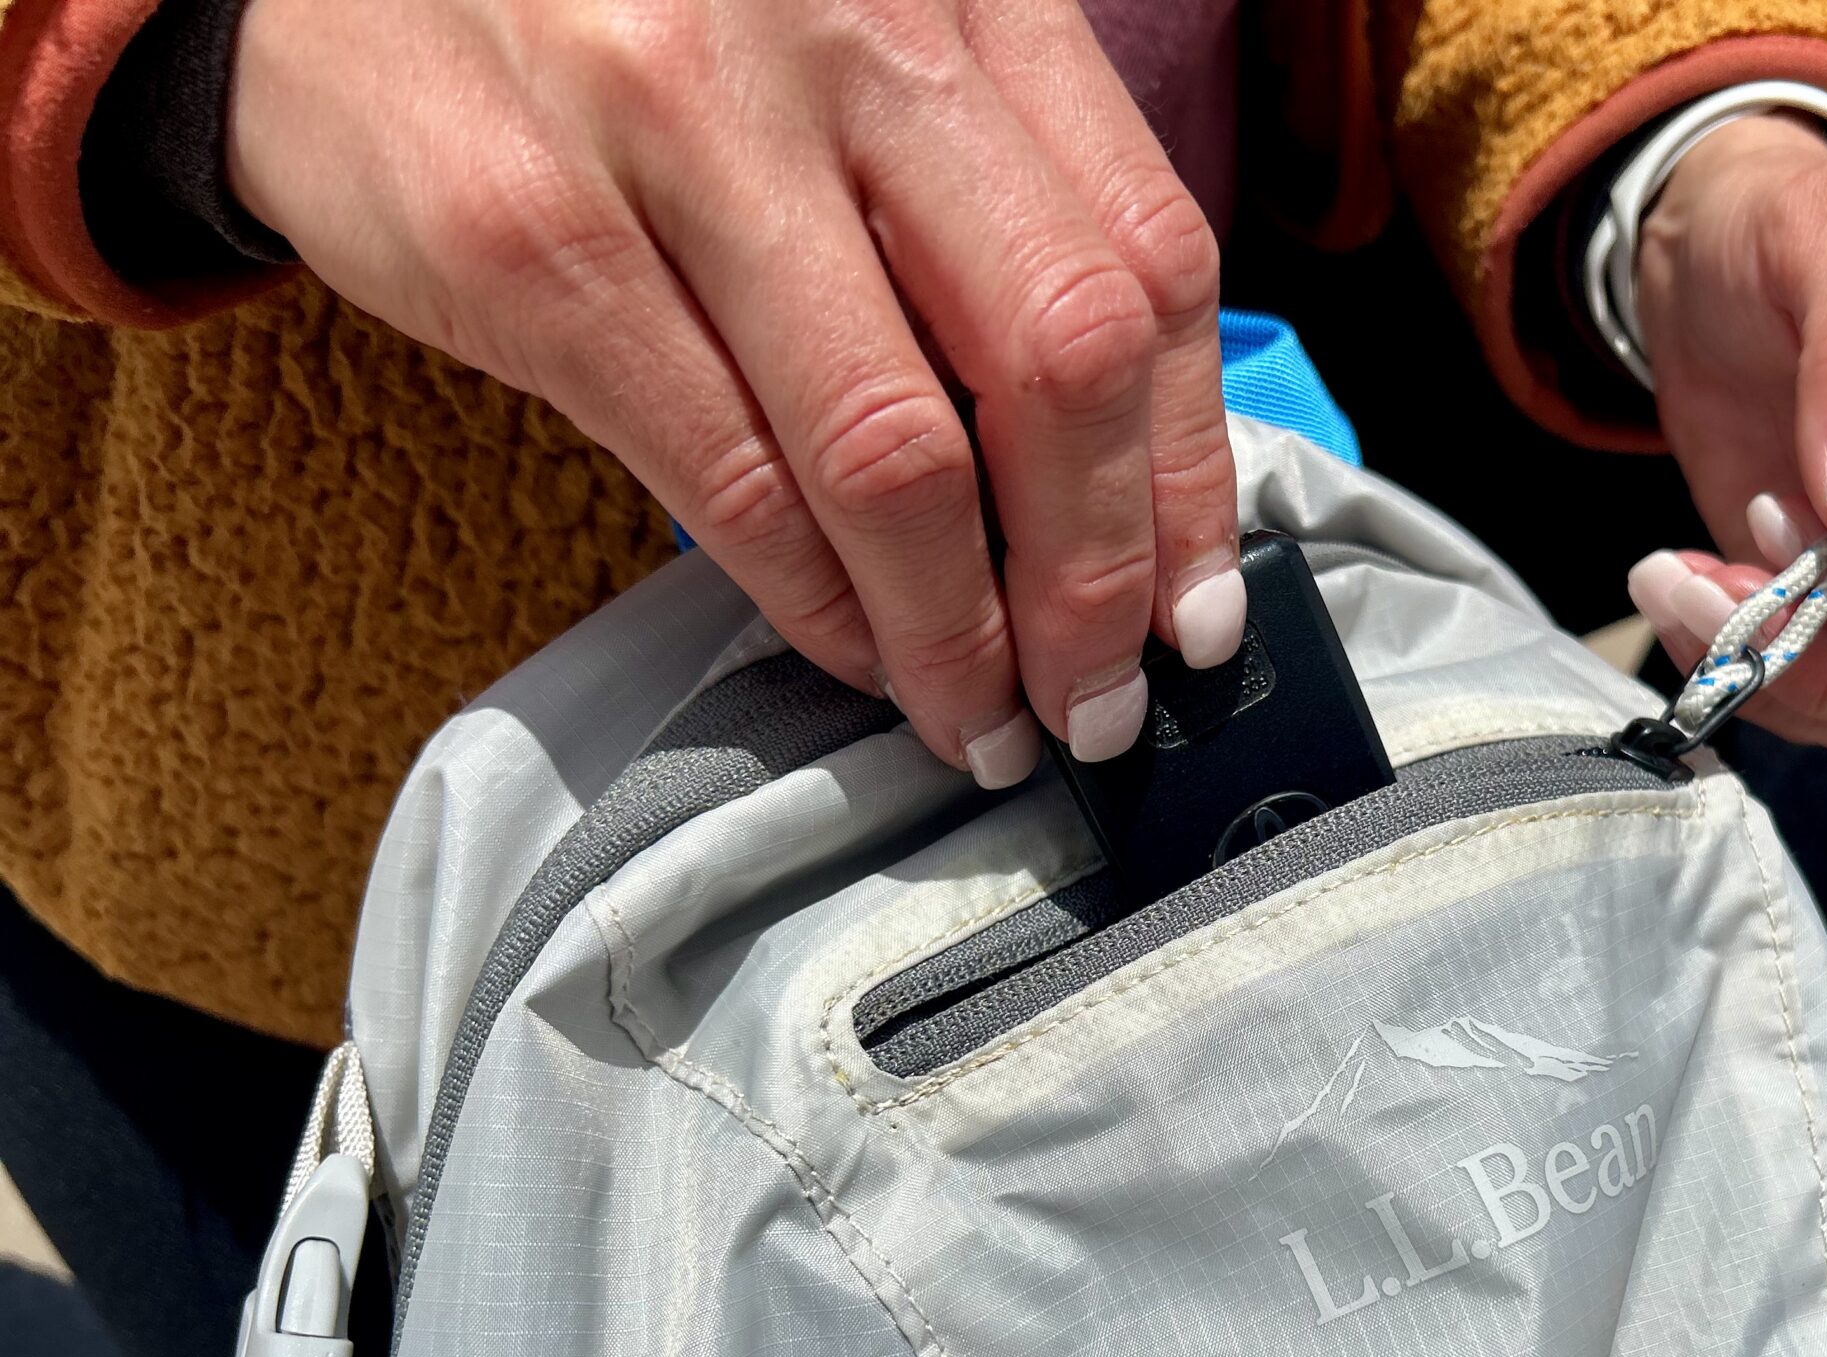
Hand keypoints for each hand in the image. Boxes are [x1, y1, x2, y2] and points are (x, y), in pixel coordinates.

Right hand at [229, 0, 1240, 784]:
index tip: (1196, 610)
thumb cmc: (643, 25)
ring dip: (960, 630)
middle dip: (1097, 578)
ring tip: (983, 722)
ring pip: (896, 448)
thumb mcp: (855, 51)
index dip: (1192, 467)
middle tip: (1099, 704)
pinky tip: (859, 656)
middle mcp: (845, 42)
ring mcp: (681, 130)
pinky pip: (729, 477)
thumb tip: (1113, 470)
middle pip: (1054, 359)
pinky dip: (819, 604)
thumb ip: (986, 202)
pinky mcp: (536, 238)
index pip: (1150, 257)